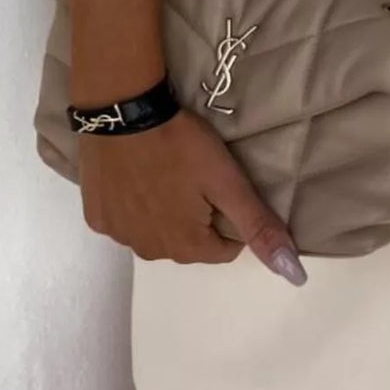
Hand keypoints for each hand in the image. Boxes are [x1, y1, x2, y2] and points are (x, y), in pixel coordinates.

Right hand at [76, 106, 307, 285]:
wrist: (121, 114)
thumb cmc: (180, 146)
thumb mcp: (227, 181)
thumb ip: (258, 226)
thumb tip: (294, 275)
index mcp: (186, 247)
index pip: (225, 248)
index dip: (229, 216)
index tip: (221, 185)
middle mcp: (150, 251)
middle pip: (189, 242)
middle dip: (198, 216)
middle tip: (193, 175)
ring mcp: (119, 236)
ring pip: (156, 232)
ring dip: (165, 212)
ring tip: (165, 172)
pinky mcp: (96, 218)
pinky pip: (126, 220)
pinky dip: (134, 204)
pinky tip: (136, 175)